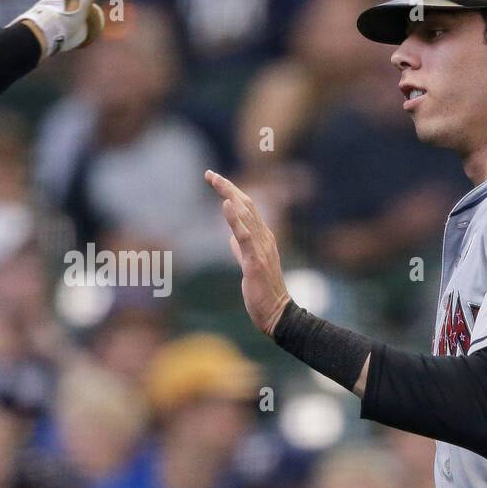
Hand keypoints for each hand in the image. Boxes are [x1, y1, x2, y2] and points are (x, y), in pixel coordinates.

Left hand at [205, 169, 290, 335]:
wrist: (277, 312)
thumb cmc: (263, 290)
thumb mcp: (249, 263)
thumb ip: (241, 248)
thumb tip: (231, 236)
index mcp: (263, 236)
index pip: (246, 207)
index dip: (230, 191)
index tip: (213, 179)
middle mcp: (264, 237)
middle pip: (246, 205)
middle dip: (227, 187)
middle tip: (210, 174)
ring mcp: (261, 248)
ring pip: (246, 215)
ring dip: (231, 196)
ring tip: (217, 182)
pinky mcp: (255, 261)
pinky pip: (245, 236)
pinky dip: (235, 219)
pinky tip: (226, 205)